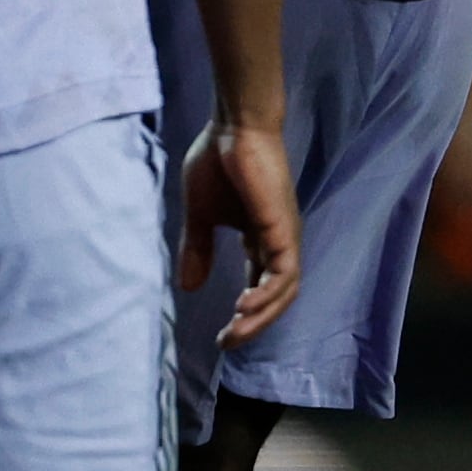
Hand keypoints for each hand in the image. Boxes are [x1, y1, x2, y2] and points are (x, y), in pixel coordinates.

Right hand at [176, 116, 302, 345]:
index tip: (221, 335)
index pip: (260, 286)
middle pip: (276, 298)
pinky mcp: (283, 229)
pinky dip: (266, 294)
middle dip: (253, 325)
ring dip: (260, 317)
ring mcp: (284, 237)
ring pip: (283, 292)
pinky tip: (242, 306)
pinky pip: (283, 274)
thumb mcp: (200, 214)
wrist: (234, 127)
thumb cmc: (218, 160)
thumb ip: (197, 249)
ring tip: (233, 332)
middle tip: (227, 343)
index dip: (245, 314)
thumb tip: (187, 287)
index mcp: (260, 238)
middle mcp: (278, 242)